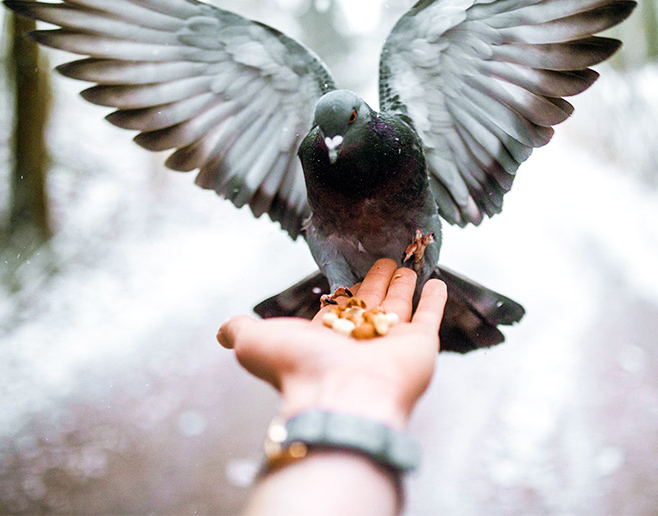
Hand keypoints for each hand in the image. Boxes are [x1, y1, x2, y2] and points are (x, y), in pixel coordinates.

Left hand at [217, 259, 447, 428]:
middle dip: (376, 282)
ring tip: (406, 264)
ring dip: (403, 285)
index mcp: (327, 339)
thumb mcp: (254, 344)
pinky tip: (436, 281)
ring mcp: (391, 343)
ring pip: (399, 306)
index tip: (353, 276)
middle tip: (384, 260)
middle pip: (371, 303)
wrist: (338, 397)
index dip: (347, 291)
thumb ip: (240, 331)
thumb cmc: (297, 370)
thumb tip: (221, 330)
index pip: (340, 309)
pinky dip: (434, 300)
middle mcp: (359, 341)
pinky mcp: (419, 346)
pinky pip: (428, 317)